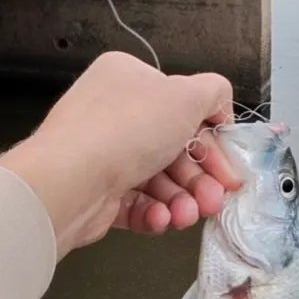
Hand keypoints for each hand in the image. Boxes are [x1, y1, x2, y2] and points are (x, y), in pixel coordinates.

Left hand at [0, 51, 243, 259]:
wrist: (69, 181)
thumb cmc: (129, 129)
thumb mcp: (186, 96)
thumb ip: (214, 92)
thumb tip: (219, 106)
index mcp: (131, 80)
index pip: (184, 108)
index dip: (213, 140)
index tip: (229, 167)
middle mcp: (115, 112)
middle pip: (175, 148)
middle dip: (200, 179)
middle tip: (216, 201)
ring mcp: (103, 153)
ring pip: (159, 179)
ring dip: (181, 200)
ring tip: (187, 216)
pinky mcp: (98, 191)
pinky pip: (137, 201)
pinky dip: (155, 212)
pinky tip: (162, 219)